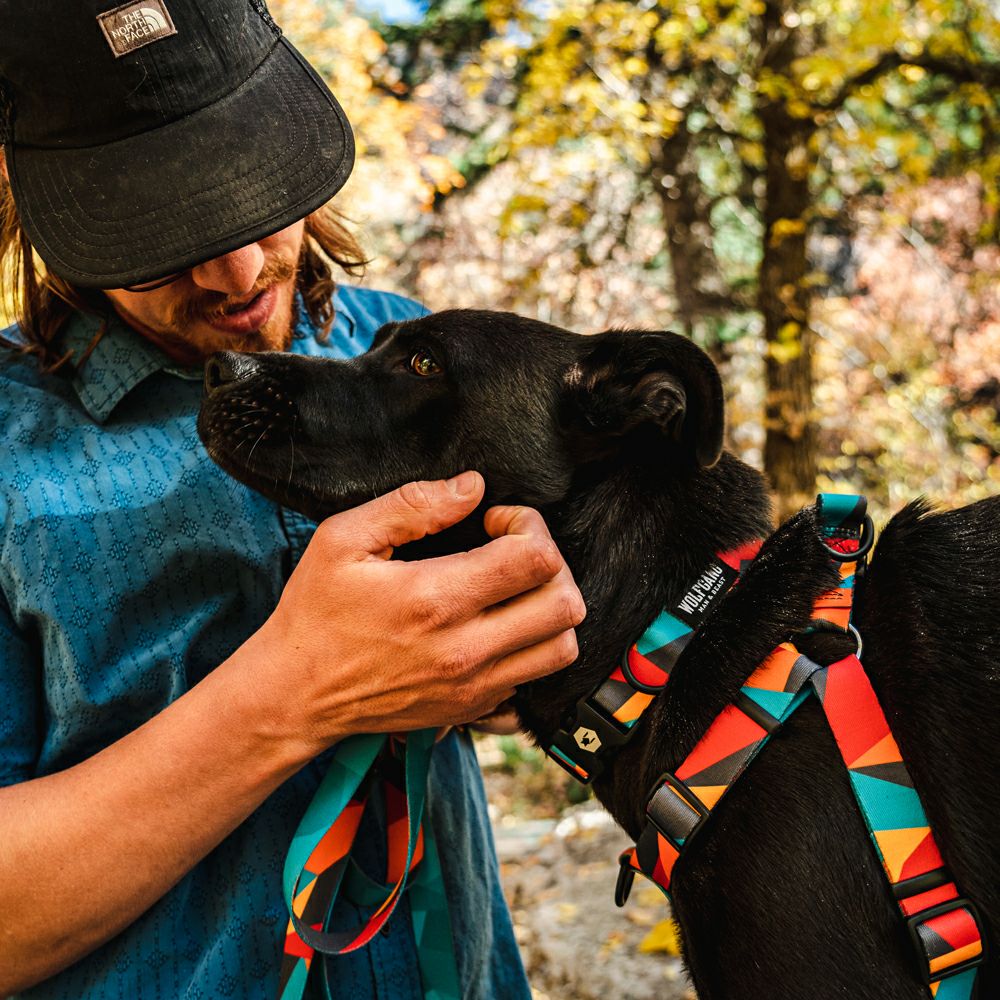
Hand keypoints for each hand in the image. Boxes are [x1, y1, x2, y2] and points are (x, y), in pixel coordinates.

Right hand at [249, 472, 583, 756]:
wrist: (295, 694)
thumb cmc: (315, 613)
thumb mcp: (343, 540)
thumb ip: (412, 505)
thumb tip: (472, 487)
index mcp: (434, 599)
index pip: (536, 558)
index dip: (527, 525)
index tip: (495, 521)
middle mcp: (465, 649)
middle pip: (565, 604)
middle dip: (552, 563)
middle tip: (513, 552)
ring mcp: (474, 686)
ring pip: (563, 647)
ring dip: (551, 609)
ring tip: (514, 590)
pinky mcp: (473, 708)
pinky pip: (537, 678)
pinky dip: (532, 649)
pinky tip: (500, 627)